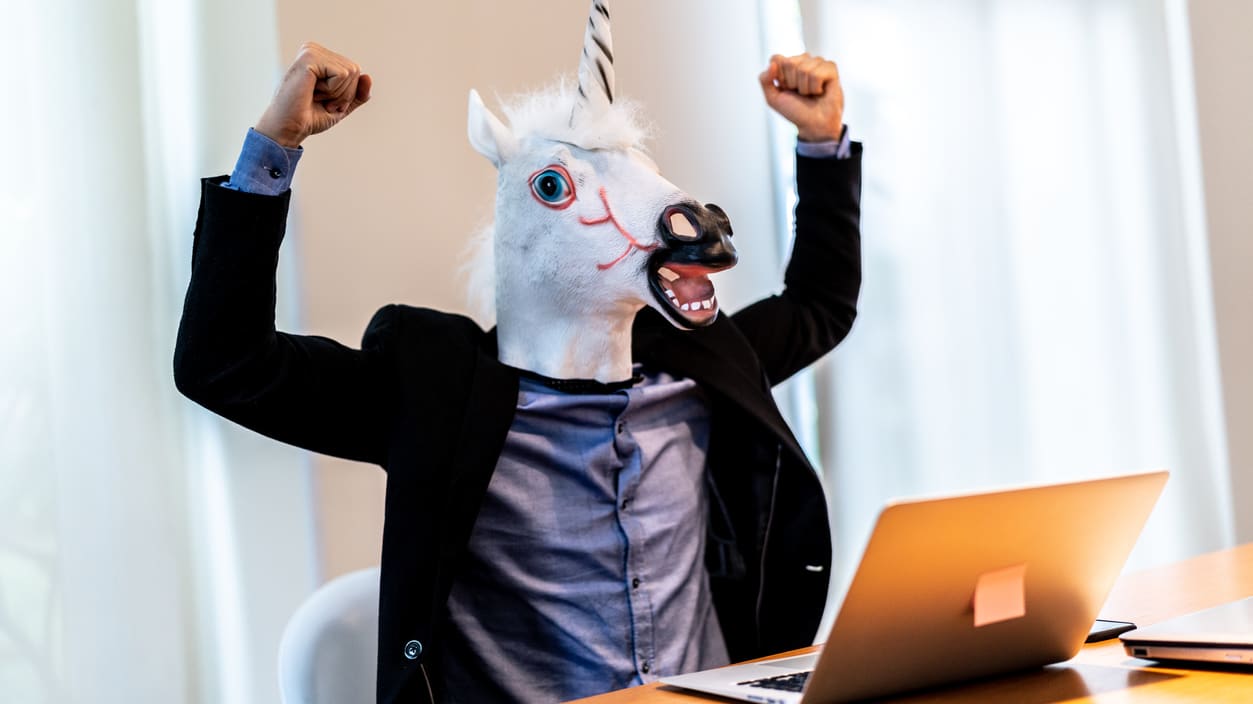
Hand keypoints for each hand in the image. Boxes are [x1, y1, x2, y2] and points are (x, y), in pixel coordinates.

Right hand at [255, 42, 371, 147]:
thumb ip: (358, 93)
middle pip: (355, 70)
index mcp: (320, 57)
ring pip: (351, 72)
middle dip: (343, 93)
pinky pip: (342, 74)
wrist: (289, 128)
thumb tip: (368, 76)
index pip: (355, 71)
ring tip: (315, 96)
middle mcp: (314, 50)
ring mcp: (311, 51)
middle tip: (320, 100)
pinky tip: (311, 92)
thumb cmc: (310, 117)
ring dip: (337, 93)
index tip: (325, 101)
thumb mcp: (342, 105)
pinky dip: (332, 90)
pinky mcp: (309, 58)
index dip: (346, 93)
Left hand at [758, 53, 843, 142]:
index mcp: (788, 64)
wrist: (814, 125)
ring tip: (810, 94)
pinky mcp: (831, 67)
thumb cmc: (796, 111)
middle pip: (789, 62)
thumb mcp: (773, 99)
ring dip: (805, 88)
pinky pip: (817, 73)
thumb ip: (765, 80)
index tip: (785, 88)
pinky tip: (820, 91)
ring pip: (804, 69)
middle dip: (792, 83)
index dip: (779, 77)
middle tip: (800, 93)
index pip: (776, 58)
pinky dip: (815, 87)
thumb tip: (772, 64)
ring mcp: (817, 62)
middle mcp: (802, 60)